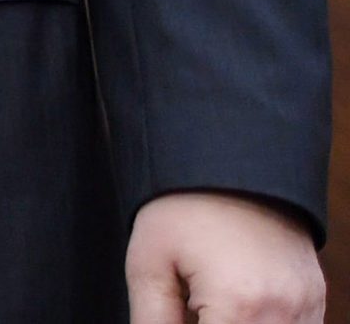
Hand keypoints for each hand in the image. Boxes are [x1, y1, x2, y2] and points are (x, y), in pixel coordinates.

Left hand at [127, 191, 322, 323]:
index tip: (179, 311)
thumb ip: (152, 321)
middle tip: (191, 302)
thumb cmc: (182, 205)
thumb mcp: (148, 262)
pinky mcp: (317, 298)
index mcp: (241, 306)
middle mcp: (285, 313)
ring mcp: (308, 307)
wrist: (230, 157)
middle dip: (211, 323)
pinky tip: (234, 299)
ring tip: (210, 297)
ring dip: (237, 323)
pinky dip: (261, 321)